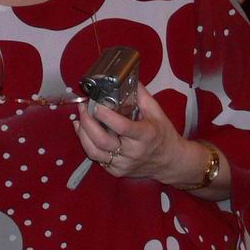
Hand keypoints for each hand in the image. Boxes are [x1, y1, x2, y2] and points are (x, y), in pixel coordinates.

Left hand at [73, 85, 200, 182]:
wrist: (171, 162)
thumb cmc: (163, 135)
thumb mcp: (157, 113)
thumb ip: (141, 96)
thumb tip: (129, 78)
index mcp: (146, 135)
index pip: (123, 127)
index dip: (106, 116)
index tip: (96, 104)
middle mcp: (134, 152)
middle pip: (102, 141)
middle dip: (87, 123)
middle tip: (82, 109)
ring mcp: (124, 164)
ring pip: (94, 152)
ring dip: (82, 134)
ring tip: (79, 120)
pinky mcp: (117, 171)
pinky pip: (97, 159)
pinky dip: (87, 145)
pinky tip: (84, 133)